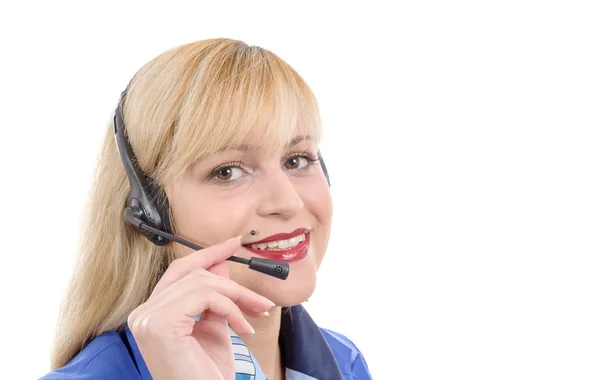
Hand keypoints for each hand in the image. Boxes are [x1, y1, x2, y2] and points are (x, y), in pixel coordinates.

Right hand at [127, 236, 273, 379]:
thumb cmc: (207, 374)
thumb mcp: (214, 329)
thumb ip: (215, 297)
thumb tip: (222, 264)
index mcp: (152, 314)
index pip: (179, 272)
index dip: (207, 255)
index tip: (233, 244)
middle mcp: (143, 313)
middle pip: (193, 274)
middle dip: (233, 283)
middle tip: (261, 300)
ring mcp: (148, 318)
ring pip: (203, 283)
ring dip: (238, 297)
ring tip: (257, 314)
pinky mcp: (161, 324)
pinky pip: (207, 296)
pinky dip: (232, 308)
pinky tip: (244, 328)